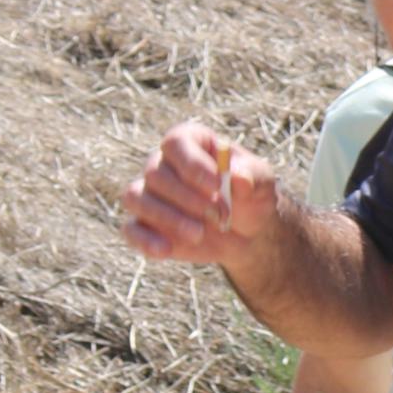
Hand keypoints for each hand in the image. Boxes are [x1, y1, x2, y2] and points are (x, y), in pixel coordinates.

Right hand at [122, 122, 282, 275]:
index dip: (192, 163)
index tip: (216, 184)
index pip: (175, 143)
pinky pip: (130, 229)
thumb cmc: (251, 197)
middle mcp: (163, 164)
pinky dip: (144, 240)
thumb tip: (237, 176)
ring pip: (136, 197)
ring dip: (166, 217)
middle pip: (155, 173)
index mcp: (191, 143)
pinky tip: (166, 250)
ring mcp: (149, 194)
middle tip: (219, 214)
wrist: (246, 233)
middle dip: (187, 197)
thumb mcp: (262, 183)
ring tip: (200, 233)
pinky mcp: (145, 225)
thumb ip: (253, 176)